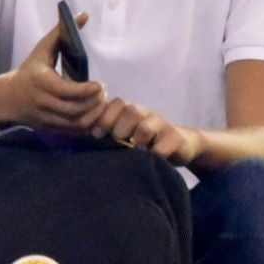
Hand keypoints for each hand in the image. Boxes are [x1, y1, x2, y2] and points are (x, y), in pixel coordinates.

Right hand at [0, 17, 105, 132]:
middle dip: (93, 103)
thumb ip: (61, 33)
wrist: (8, 99)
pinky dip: (87, 126)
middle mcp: (44, 103)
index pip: (68, 91)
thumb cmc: (29, 71)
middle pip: (75, 109)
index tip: (100, 84)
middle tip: (103, 93)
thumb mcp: (41, 50)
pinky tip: (94, 116)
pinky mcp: (51, 129)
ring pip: (75, 124)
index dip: (87, 90)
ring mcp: (47, 119)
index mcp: (42, 82)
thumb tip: (83, 15)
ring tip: (100, 104)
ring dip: (93, 116)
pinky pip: (73, 132)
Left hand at [89, 97, 203, 163]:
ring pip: (145, 126)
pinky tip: (151, 160)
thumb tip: (80, 136)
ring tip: (133, 150)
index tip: (96, 134)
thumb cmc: (146, 143)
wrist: (183, 145)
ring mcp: (162, 125)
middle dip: (119, 127)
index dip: (104, 117)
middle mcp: (146, 115)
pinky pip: (163, 145)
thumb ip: (108, 133)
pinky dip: (155, 153)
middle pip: (130, 110)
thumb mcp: (128, 134)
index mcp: (131, 112)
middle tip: (117, 142)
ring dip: (136, 139)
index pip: (116, 104)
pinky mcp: (176, 139)